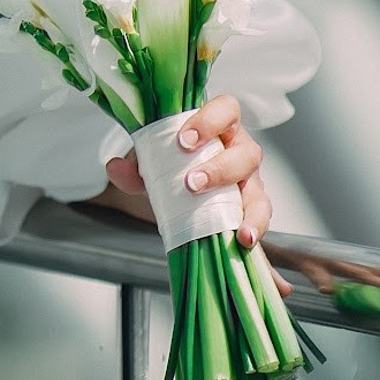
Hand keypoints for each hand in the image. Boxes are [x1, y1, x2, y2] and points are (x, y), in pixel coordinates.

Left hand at [103, 93, 287, 291]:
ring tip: (241, 235)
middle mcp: (239, 154)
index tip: (185, 140)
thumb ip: (131, 168)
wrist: (177, 189)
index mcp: (218, 129)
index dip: (210, 121)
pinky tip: (265, 270)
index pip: (226, 110)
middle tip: (193, 184)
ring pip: (261, 195)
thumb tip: (114, 168)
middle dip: (222, 170)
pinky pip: (260, 230)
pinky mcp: (249, 215)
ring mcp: (249, 185)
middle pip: (247, 155)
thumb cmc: (172, 166)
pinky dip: (263, 251)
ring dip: (252, 216)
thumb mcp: (149, 166)